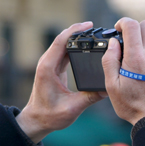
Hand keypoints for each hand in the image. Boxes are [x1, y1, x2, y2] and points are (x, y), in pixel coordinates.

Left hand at [16, 22, 106, 143]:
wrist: (36, 120)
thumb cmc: (50, 116)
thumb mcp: (72, 108)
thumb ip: (90, 98)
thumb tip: (108, 89)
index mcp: (48, 68)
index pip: (60, 42)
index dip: (74, 31)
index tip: (88, 24)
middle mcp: (47, 63)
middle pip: (62, 39)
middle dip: (77, 30)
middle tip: (95, 26)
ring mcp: (50, 64)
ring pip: (63, 44)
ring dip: (76, 37)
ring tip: (93, 32)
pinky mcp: (54, 68)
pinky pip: (64, 51)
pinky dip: (74, 46)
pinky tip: (85, 44)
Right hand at [102, 18, 144, 125]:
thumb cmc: (132, 105)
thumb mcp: (111, 86)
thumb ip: (109, 60)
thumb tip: (113, 43)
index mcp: (136, 58)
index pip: (132, 25)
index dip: (123, 23)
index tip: (119, 30)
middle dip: (136, 30)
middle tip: (129, 43)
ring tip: (140, 64)